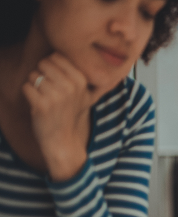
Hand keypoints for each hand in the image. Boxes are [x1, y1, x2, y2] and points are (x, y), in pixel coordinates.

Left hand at [21, 53, 102, 181]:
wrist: (62, 140)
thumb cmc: (69, 113)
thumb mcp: (84, 95)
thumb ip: (82, 75)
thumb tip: (92, 60)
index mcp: (80, 80)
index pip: (56, 56)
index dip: (52, 68)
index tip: (58, 83)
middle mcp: (70, 86)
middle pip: (43, 63)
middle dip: (41, 75)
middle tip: (49, 92)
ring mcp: (56, 96)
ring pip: (33, 75)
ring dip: (34, 86)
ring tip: (44, 99)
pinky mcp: (41, 105)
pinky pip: (26, 87)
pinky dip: (28, 95)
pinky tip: (37, 106)